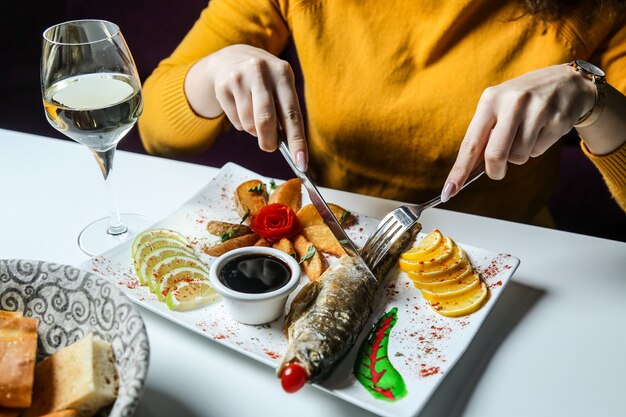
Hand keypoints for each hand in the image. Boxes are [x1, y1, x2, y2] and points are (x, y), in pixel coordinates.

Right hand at [186, 44, 307, 169]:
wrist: (232, 58)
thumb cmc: (265, 81)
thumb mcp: (280, 86)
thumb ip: (285, 112)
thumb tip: (289, 147)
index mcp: (283, 73)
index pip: (292, 114)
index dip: (297, 141)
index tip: (301, 164)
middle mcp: (261, 72)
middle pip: (266, 120)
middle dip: (269, 141)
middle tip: (269, 147)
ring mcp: (239, 78)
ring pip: (249, 123)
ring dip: (253, 130)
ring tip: (254, 116)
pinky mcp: (223, 86)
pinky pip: (235, 121)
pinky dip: (241, 124)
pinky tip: (241, 109)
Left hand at [441, 64, 594, 201]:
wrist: (566, 82)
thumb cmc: (522, 102)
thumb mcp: (498, 107)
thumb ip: (484, 135)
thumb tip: (467, 171)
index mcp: (490, 100)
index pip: (470, 143)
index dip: (459, 171)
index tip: (449, 192)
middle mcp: (512, 102)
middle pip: (495, 155)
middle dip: (495, 170)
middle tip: (497, 171)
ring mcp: (537, 110)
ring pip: (518, 157)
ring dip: (519, 155)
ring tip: (526, 134)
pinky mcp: (558, 120)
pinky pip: (538, 151)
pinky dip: (537, 148)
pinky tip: (542, 129)